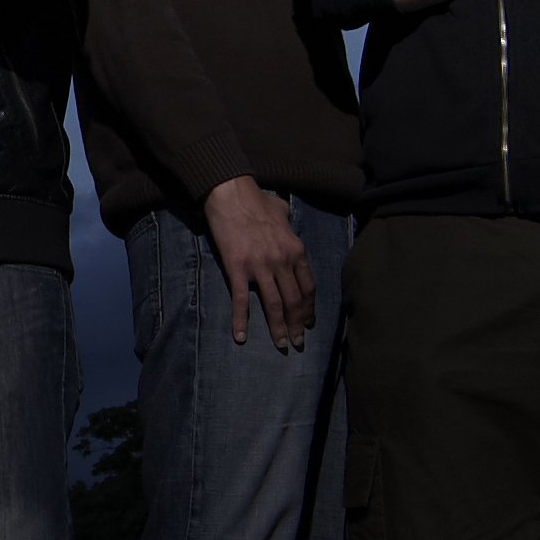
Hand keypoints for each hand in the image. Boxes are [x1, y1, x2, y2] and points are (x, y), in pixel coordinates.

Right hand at [200, 177, 316, 351]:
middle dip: (298, 326)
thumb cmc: (256, 199)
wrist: (230, 193)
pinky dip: (241, 321)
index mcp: (296, 250)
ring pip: (275, 305)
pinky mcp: (238, 269)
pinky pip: (241, 300)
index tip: (308, 322)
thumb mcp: (282, 210)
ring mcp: (260, 267)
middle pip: (295, 301)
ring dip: (279, 329)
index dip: (309, 308)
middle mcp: (282, 261)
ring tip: (281, 345)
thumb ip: (289, 220)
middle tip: (298, 343)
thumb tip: (288, 218)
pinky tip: (241, 337)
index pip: (308, 287)